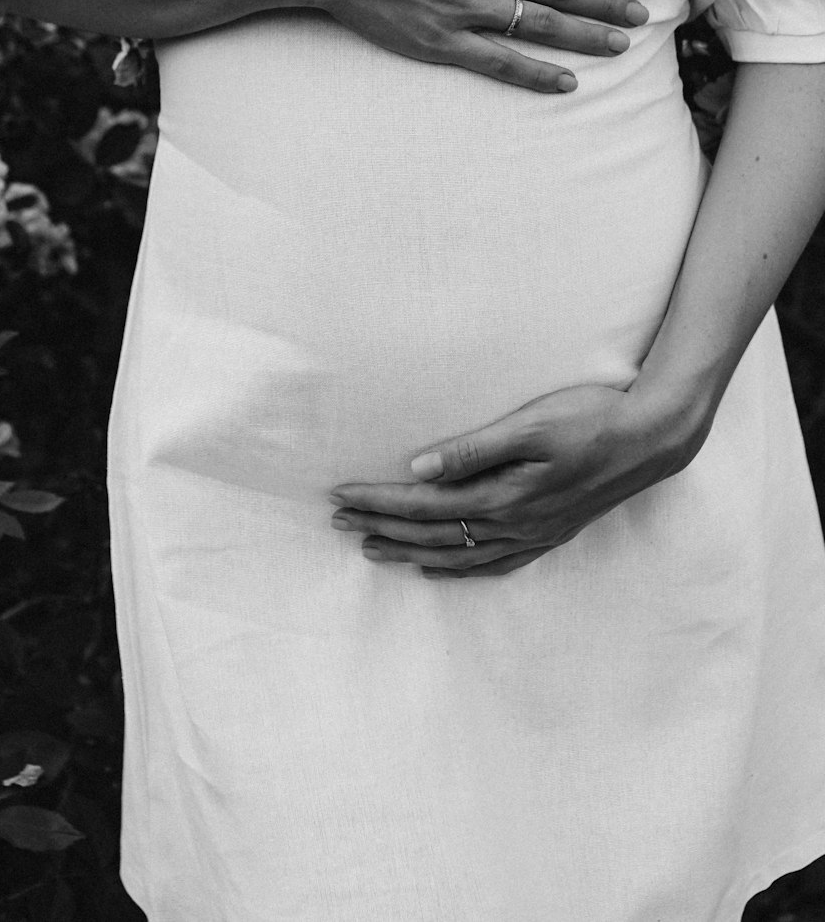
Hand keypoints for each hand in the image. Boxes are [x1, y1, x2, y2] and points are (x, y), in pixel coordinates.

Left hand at [328, 384, 710, 576]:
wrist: (651, 440)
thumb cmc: (591, 419)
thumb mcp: (531, 424)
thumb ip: (474, 448)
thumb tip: (418, 468)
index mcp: (504, 497)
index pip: (423, 506)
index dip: (377, 501)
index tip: (339, 496)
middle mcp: (514, 526)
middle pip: (432, 535)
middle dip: (381, 528)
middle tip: (337, 522)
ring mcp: (532, 536)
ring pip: (457, 556)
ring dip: (409, 552)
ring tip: (370, 549)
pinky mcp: (548, 535)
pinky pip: (491, 565)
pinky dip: (456, 570)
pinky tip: (436, 568)